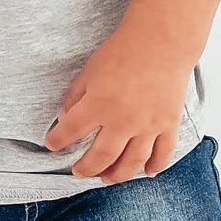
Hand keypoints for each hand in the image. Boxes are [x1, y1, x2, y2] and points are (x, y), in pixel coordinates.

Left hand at [41, 29, 192, 182]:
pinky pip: (162, 153)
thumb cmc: (123, 51)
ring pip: (131, 163)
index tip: (52, 145)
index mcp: (98, 105)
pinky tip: (148, 172)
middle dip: (86, 168)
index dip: (57, 141)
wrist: (162, 41)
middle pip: (100, 157)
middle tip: (79, 172)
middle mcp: (122, 121)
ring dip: (117, 175)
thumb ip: (76, 97)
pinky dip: (155, 166)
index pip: (70, 132)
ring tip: (107, 179)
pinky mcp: (168, 123)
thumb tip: (67, 118)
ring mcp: (148, 125)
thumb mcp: (90, 71)